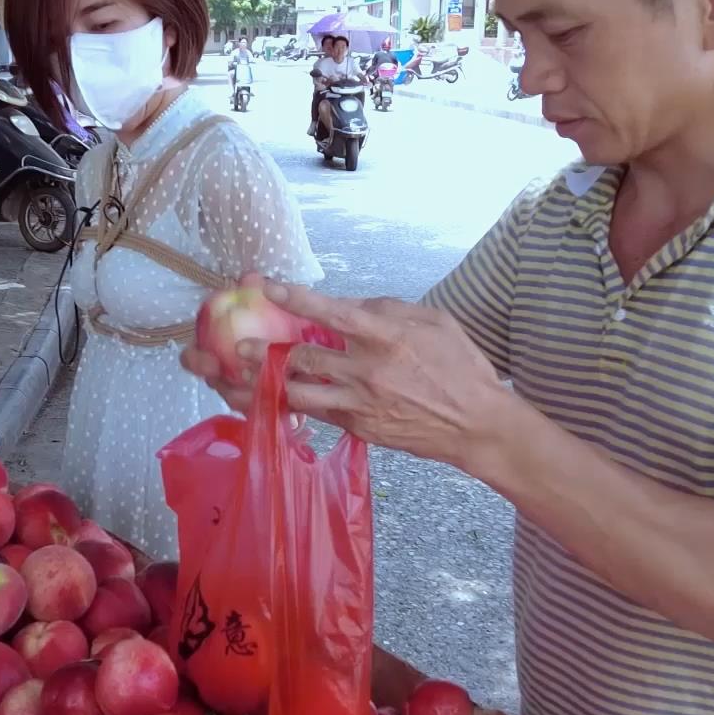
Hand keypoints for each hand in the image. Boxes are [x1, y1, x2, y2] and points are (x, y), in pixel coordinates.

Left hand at [182, 281, 522, 470]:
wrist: (477, 426)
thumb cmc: (461, 366)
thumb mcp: (433, 321)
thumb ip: (388, 309)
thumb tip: (348, 304)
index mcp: (388, 337)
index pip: (333, 313)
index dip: (296, 298)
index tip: (267, 286)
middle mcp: (368, 371)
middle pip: (302, 359)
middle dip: (264, 352)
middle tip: (237, 345)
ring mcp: (361, 404)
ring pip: (298, 394)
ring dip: (264, 385)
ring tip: (236, 377)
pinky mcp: (359, 429)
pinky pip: (315, 415)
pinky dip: (289, 406)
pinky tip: (267, 399)